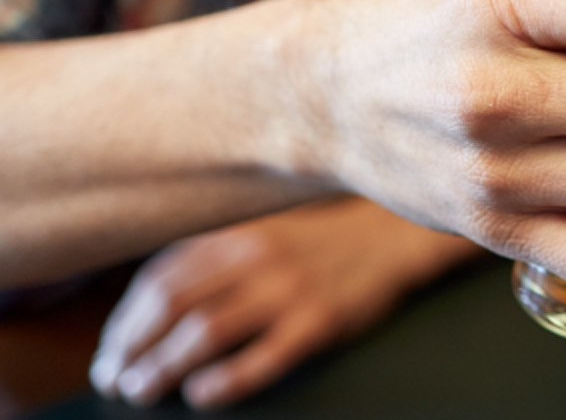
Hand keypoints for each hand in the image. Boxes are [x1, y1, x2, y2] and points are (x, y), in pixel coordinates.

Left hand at [90, 199, 477, 408]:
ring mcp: (289, 289)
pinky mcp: (320, 321)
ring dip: (163, 366)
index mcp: (239, 233)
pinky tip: (203, 394)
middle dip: (132, 347)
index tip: (111, 347)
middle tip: (114, 377)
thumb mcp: (264, 231)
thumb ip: (215, 254)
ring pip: (206, 331)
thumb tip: (151, 298)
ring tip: (141, 390)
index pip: (162, 277)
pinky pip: (263, 356)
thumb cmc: (323, 240)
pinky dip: (226, 380)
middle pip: (173, 305)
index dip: (125, 318)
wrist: (394, 236)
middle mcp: (258, 257)